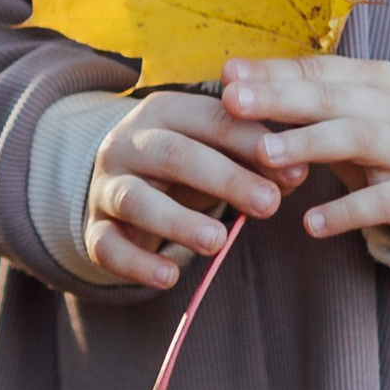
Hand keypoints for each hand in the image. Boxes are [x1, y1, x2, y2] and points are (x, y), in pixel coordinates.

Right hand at [86, 88, 291, 292]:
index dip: (253, 144)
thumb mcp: (218, 153)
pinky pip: (106, 246)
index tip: (296, 172)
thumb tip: (296, 173)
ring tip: (217, 242)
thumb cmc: (186, 165)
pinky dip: (137, 264)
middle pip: (174, 155)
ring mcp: (106, 185)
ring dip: (177, 221)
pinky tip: (169, 278)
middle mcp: (129, 142)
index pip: (211, 119)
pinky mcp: (93, 228)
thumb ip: (255, 158)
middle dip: (225, 179)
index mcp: (165, 111)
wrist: (122, 184)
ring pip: (135, 199)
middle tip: (269, 205)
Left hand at [221, 56, 389, 255]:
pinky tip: (311, 223)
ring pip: (360, 138)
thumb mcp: (349, 115)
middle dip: (282, 98)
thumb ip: (298, 97)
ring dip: (310, 143)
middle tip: (234, 103)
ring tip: (266, 155)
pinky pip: (382, 202)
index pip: (320, 70)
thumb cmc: (384, 146)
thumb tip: (232, 76)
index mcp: (379, 81)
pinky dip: (346, 212)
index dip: (274, 72)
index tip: (228, 76)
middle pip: (335, 98)